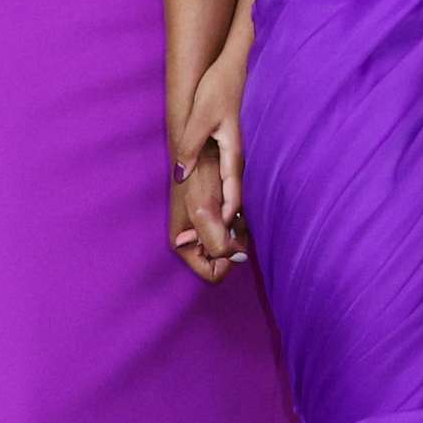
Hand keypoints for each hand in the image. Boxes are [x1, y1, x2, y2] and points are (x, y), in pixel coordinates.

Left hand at [168, 55, 248, 281]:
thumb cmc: (218, 89)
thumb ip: (190, 147)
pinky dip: (226, 208)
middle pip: (237, 207)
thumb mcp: (199, 117)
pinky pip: (232, 189)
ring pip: (236, 199)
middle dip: (227, 234)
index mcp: (233, 157)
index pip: (232, 200)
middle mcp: (239, 163)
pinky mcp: (233, 155)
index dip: (223, 225)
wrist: (236, 66)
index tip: (214, 247)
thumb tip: (180, 174)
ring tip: (214, 248)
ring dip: (226, 224)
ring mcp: (238, 160)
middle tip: (214, 259)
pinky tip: (218, 218)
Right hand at [168, 148, 235, 283]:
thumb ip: (216, 241)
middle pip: (224, 260)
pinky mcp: (215, 215)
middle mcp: (193, 240)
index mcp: (183, 245)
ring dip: (238, 231)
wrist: (201, 148)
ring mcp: (204, 228)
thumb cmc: (197, 176)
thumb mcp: (203, 211)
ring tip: (235, 211)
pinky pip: (234, 229)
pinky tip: (238, 206)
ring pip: (231, 245)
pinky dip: (240, 221)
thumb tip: (236, 257)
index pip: (214, 273)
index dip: (227, 259)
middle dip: (234, 243)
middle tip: (233, 220)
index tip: (229, 235)